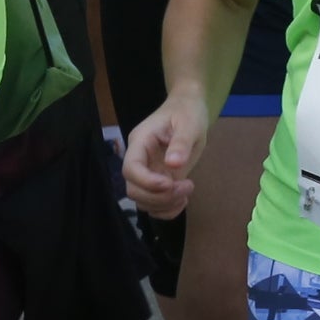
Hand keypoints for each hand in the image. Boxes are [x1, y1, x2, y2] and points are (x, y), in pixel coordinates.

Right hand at [123, 92, 208, 217]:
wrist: (188, 110)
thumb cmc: (187, 112)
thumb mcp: (189, 123)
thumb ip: (181, 143)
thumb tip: (173, 164)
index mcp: (140, 142)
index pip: (130, 168)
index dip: (146, 181)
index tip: (170, 183)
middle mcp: (140, 159)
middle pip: (133, 189)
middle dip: (159, 196)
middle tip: (186, 187)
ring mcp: (148, 172)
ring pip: (142, 200)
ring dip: (164, 204)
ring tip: (187, 191)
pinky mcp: (158, 181)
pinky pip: (154, 204)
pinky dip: (167, 209)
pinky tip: (183, 199)